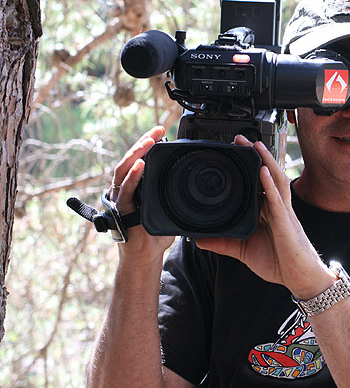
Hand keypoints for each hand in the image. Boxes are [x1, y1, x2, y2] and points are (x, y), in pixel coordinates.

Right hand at [110, 126, 174, 266]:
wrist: (145, 257)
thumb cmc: (154, 234)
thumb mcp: (166, 208)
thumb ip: (171, 193)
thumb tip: (190, 180)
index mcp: (134, 186)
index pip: (138, 159)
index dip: (147, 144)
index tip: (161, 131)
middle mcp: (124, 189)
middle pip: (130, 159)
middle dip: (143, 142)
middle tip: (157, 130)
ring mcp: (120, 199)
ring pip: (123, 170)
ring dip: (136, 153)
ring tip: (147, 141)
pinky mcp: (121, 210)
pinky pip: (125, 191)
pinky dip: (132, 177)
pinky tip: (140, 165)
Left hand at [196, 135, 334, 298]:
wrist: (300, 278)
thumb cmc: (279, 262)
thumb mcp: (243, 251)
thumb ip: (223, 243)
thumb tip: (199, 240)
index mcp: (267, 211)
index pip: (256, 183)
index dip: (247, 166)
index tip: (232, 152)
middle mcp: (276, 207)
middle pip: (266, 174)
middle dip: (255, 156)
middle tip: (239, 139)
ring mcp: (283, 212)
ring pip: (275, 180)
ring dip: (265, 161)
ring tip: (254, 145)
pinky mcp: (286, 222)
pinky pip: (278, 199)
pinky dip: (269, 184)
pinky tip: (263, 171)